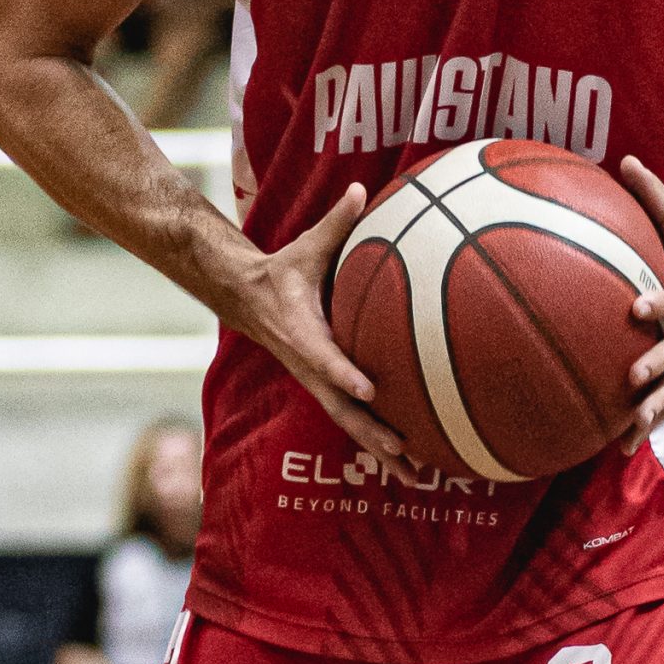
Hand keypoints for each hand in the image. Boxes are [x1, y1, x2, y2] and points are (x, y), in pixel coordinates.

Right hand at [227, 185, 413, 481]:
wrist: (248, 300)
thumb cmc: (286, 270)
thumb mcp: (306, 247)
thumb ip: (337, 221)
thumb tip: (360, 188)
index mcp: (302, 333)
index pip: (324, 357)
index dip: (345, 374)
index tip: (369, 390)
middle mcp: (309, 366)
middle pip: (340, 406)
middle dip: (370, 431)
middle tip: (402, 450)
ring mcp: (318, 382)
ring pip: (349, 422)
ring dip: (379, 450)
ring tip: (416, 475)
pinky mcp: (327, 388)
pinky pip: (353, 419)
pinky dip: (378, 442)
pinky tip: (411, 463)